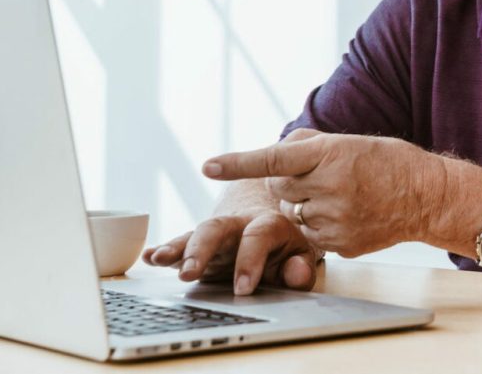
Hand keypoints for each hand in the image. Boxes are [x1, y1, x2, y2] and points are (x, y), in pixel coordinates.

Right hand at [141, 211, 319, 294]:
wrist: (270, 227)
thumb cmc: (286, 247)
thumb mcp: (302, 256)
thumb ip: (300, 267)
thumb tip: (296, 274)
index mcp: (269, 224)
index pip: (258, 237)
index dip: (250, 261)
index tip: (243, 289)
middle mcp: (239, 224)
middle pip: (218, 228)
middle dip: (202, 249)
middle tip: (190, 274)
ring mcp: (217, 234)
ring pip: (195, 233)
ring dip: (177, 248)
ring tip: (159, 260)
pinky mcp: (199, 245)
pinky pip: (179, 244)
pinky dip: (162, 250)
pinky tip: (148, 258)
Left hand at [201, 128, 445, 256]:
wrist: (427, 196)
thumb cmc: (387, 161)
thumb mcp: (348, 140)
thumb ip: (306, 145)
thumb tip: (274, 154)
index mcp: (331, 155)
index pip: (274, 159)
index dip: (238, 163)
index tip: (208, 166)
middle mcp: (330, 188)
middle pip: (277, 189)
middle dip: (289, 182)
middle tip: (320, 176)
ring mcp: (334, 220)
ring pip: (292, 213)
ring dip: (304, 204)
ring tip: (341, 195)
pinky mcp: (338, 244)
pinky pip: (308, 234)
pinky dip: (318, 224)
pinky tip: (347, 214)